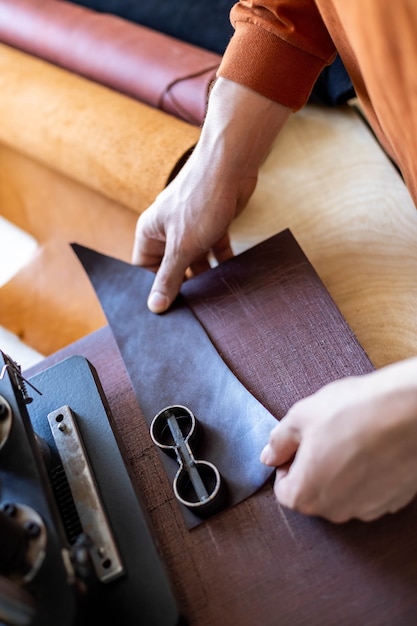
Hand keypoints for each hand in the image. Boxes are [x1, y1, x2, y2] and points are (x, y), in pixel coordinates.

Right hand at [132, 78, 290, 312]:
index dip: (156, 285)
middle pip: (173, 265)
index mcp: (150, 232)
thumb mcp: (182, 247)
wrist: (231, 164)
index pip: (145, 267)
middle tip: (196, 306)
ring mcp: (192, 227)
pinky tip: (232, 277)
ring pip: (196, 259)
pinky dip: (223, 262)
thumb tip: (155, 306)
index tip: (171, 305)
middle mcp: (168, 230)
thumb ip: (169, 277)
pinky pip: (215, 250)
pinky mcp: (214, 224)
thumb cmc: (200, 199)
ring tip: (215, 295)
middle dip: (184, 282)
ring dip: (206, 274)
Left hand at [260, 358, 416, 521]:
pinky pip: (370, 490)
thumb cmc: (352, 412)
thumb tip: (270, 455)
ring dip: (341, 471)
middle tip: (324, 436)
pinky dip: (368, 473)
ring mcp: (368, 509)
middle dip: (313, 468)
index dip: (287, 463)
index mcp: (306, 495)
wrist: (408, 413)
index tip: (298, 444)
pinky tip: (372, 447)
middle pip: (314, 494)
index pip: (284, 490)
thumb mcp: (300, 417)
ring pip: (343, 493)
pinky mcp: (393, 500)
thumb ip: (279, 441)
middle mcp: (336, 511)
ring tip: (351, 437)